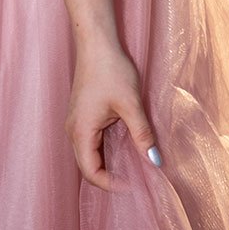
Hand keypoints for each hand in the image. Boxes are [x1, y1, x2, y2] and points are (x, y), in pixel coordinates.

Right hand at [66, 36, 159, 190]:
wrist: (96, 43)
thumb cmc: (111, 70)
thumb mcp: (131, 104)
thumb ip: (142, 134)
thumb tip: (155, 161)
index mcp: (81, 132)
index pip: (92, 172)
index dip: (112, 184)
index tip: (135, 186)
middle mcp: (73, 131)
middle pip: (88, 166)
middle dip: (110, 177)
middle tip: (136, 181)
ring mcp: (75, 122)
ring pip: (89, 154)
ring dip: (108, 163)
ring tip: (132, 167)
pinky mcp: (81, 115)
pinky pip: (90, 141)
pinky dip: (105, 149)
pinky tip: (123, 147)